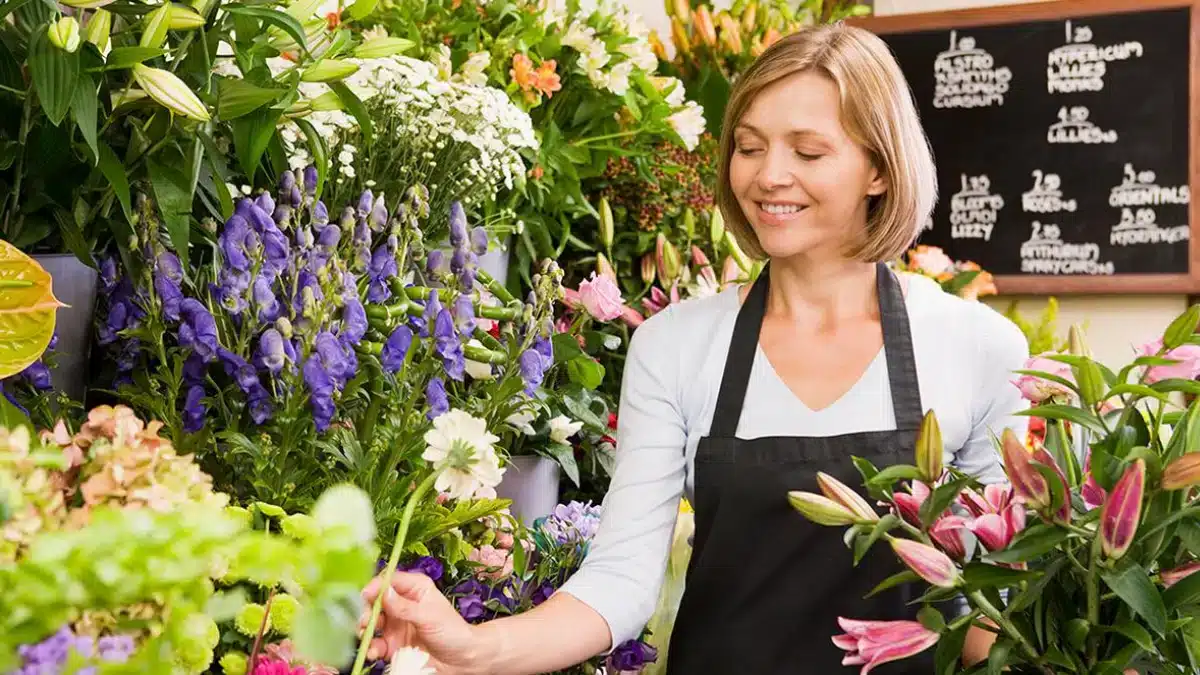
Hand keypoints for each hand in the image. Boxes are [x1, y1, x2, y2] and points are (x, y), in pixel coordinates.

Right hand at [359, 571, 482, 673]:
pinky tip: (374, 652)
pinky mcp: (392, 644)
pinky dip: (371, 647)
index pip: (389, 580)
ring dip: (365, 628)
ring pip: (372, 622)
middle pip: (375, 601)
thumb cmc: (452, 632)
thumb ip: (405, 607)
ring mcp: (396, 624)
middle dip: (366, 610)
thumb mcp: (429, 616)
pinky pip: (376, 643)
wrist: (461, 660)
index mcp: (415, 588)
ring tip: (365, 635)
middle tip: (364, 620)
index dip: (375, 587)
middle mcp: (402, 603)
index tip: (365, 596)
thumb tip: (384, 593)